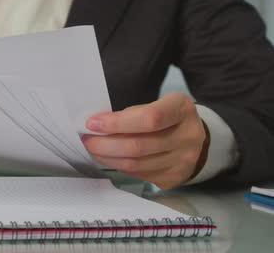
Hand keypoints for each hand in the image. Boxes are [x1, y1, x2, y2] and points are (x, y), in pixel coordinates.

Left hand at [82, 92, 208, 188]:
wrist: (193, 138)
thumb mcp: (156, 103)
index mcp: (182, 108)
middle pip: (138, 145)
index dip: (117, 123)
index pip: (149, 118)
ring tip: (93, 149)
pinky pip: (139, 174)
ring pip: (136, 164)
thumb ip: (132, 113)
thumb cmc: (166, 117)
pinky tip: (110, 158)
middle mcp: (188, 136)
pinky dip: (120, 166)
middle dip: (105, 144)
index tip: (92, 123)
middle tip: (87, 139)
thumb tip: (97, 126)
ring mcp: (184, 160)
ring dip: (108, 157)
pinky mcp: (175, 177)